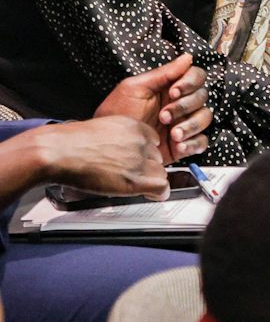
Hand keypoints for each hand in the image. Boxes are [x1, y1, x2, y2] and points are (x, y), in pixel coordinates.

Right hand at [34, 117, 167, 199]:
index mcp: (132, 126)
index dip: (146, 154)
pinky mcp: (135, 178)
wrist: (57, 152)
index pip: (154, 141)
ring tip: (136, 186)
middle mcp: (140, 141)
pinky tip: (151, 195)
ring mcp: (139, 159)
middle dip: (147, 168)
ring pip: (160, 173)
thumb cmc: (69, 143)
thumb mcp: (102, 130)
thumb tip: (121, 150)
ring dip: (151, 181)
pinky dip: (158, 193)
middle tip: (132, 176)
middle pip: (157, 158)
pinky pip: (161, 186)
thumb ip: (118, 138)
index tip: (140, 162)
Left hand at [94, 53, 211, 160]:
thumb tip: (187, 57)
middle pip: (202, 97)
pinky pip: (201, 141)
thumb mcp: (134, 88)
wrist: (108, 145)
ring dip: (191, 126)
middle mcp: (179, 104)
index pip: (195, 77)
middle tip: (164, 116)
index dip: (190, 82)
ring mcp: (182, 124)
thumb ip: (162, 73)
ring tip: (173, 134)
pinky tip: (178, 146)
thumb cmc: (115, 114)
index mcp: (169, 88)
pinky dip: (193, 144)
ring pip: (204, 118)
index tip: (174, 92)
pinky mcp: (183, 144)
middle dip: (184, 107)